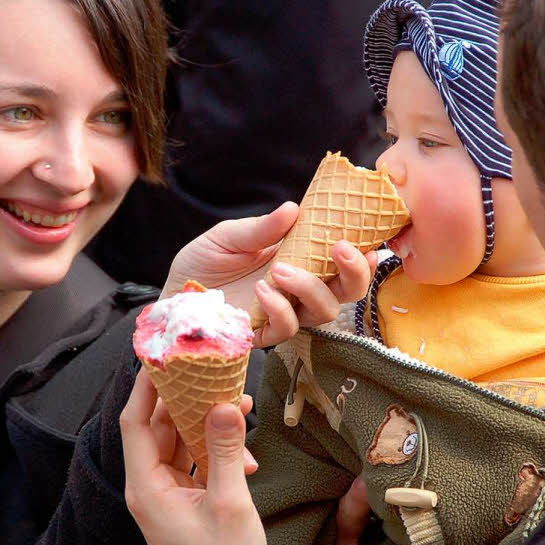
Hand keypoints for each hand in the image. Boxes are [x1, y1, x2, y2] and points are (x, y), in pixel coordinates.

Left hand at [121, 369, 270, 544]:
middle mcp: (149, 490)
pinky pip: (192, 464)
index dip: (145, 387)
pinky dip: (213, 453)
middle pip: (158, 429)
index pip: (134, 423)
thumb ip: (224, 450)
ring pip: (178, 444)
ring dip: (206, 426)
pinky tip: (242, 454)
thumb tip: (224, 403)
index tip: (162, 356)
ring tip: (238, 406)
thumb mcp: (229, 504)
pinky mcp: (183, 505)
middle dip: (186, 400)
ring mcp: (165, 498)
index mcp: (146, 489)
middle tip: (209, 370)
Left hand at [163, 202, 376, 346]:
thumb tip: (294, 209)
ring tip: (279, 270)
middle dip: (354, 273)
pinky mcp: (263, 335)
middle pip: (347, 292)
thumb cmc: (203, 262)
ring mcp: (283, 314)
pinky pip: (286, 329)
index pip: (342, 263)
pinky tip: (261, 291)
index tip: (372, 241)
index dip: (364, 257)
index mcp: (299, 261)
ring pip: (323, 312)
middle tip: (339, 249)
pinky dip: (279, 308)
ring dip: (309, 288)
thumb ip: (262, 228)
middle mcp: (298, 290)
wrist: (172, 293)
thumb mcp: (229, 235)